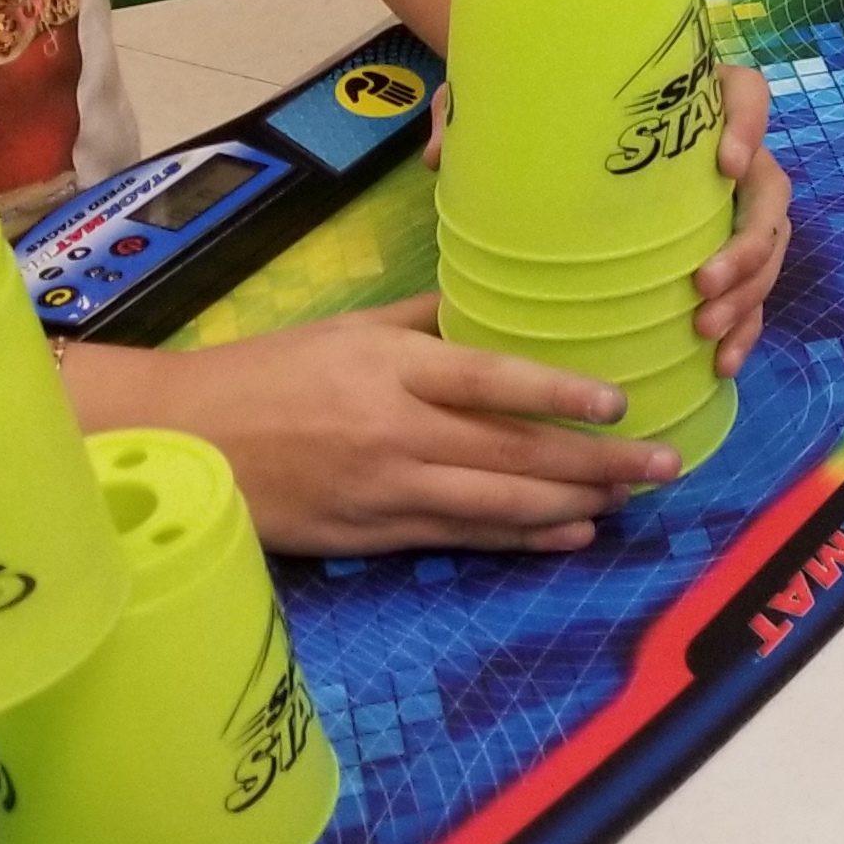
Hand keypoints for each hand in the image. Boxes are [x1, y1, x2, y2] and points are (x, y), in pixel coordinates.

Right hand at [66, 301, 684, 555]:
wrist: (180, 441)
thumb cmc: (268, 373)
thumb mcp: (348, 328)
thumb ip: (427, 322)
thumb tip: (496, 305)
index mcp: (391, 368)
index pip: (491, 380)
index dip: (560, 394)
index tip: (620, 402)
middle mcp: (394, 432)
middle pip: (513, 451)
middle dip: (598, 462)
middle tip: (664, 463)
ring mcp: (384, 490)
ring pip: (499, 503)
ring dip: (574, 504)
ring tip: (631, 498)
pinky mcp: (371, 535)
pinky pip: (463, 537)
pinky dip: (523, 537)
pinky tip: (572, 534)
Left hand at [420, 66, 792, 378]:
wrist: (564, 126)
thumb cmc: (545, 108)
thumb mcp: (507, 100)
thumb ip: (476, 114)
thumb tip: (442, 158)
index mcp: (695, 101)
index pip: (748, 96)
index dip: (749, 127)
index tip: (723, 163)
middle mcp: (729, 153)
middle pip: (771, 191)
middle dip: (747, 243)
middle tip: (701, 283)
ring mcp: (731, 207)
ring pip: (769, 248)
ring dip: (748, 293)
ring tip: (704, 329)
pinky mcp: (724, 255)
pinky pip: (752, 293)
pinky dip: (744, 328)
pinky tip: (720, 362)